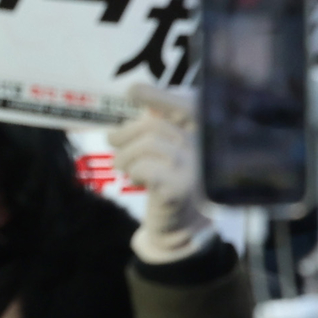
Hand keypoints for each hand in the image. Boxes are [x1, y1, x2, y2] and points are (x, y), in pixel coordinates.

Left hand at [105, 79, 216, 262]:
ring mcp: (194, 168)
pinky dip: (133, 171)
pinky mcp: (179, 189)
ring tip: (123, 166)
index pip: (184, 103)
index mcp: (204, 131)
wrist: (179, 226)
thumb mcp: (169, 148)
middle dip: (126, 132)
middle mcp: (205, 147)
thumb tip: (135, 94)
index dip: (158, 96)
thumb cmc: (170, 179)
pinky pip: (144, 168)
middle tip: (112, 140)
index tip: (133, 91)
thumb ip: (159, 123)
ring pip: (146, 145)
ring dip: (125, 156)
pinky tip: (137, 179)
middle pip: (155, 125)